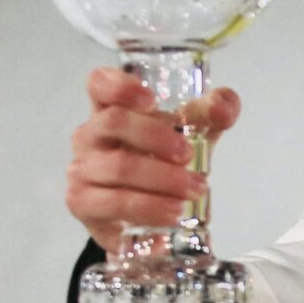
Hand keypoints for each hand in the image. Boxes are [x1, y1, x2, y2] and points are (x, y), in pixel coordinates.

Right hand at [65, 68, 240, 246]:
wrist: (151, 213)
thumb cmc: (166, 161)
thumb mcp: (195, 134)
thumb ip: (214, 113)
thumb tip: (221, 104)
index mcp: (111, 109)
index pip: (100, 83)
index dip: (120, 86)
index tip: (151, 100)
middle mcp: (90, 135)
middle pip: (114, 122)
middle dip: (157, 137)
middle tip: (189, 156)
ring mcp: (82, 169)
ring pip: (118, 168)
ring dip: (162, 180)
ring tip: (194, 191)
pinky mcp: (83, 204)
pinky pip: (113, 206)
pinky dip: (148, 211)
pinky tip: (171, 219)